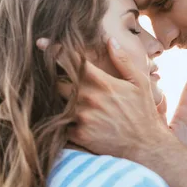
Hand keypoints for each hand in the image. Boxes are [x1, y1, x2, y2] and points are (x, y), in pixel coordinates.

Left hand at [45, 37, 169, 158]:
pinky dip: (61, 120)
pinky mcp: (78, 135)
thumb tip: (110, 40)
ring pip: (57, 101)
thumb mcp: (140, 83)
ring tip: (61, 99)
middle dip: (54, 77)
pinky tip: (67, 119)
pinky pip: (60, 123)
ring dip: (57, 99)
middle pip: (57, 81)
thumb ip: (123, 61)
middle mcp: (89, 98)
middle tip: (51, 76)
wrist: (145, 146)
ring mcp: (82, 117)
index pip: (72, 61)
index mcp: (102, 83)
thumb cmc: (143, 112)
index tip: (41, 43)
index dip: (55, 50)